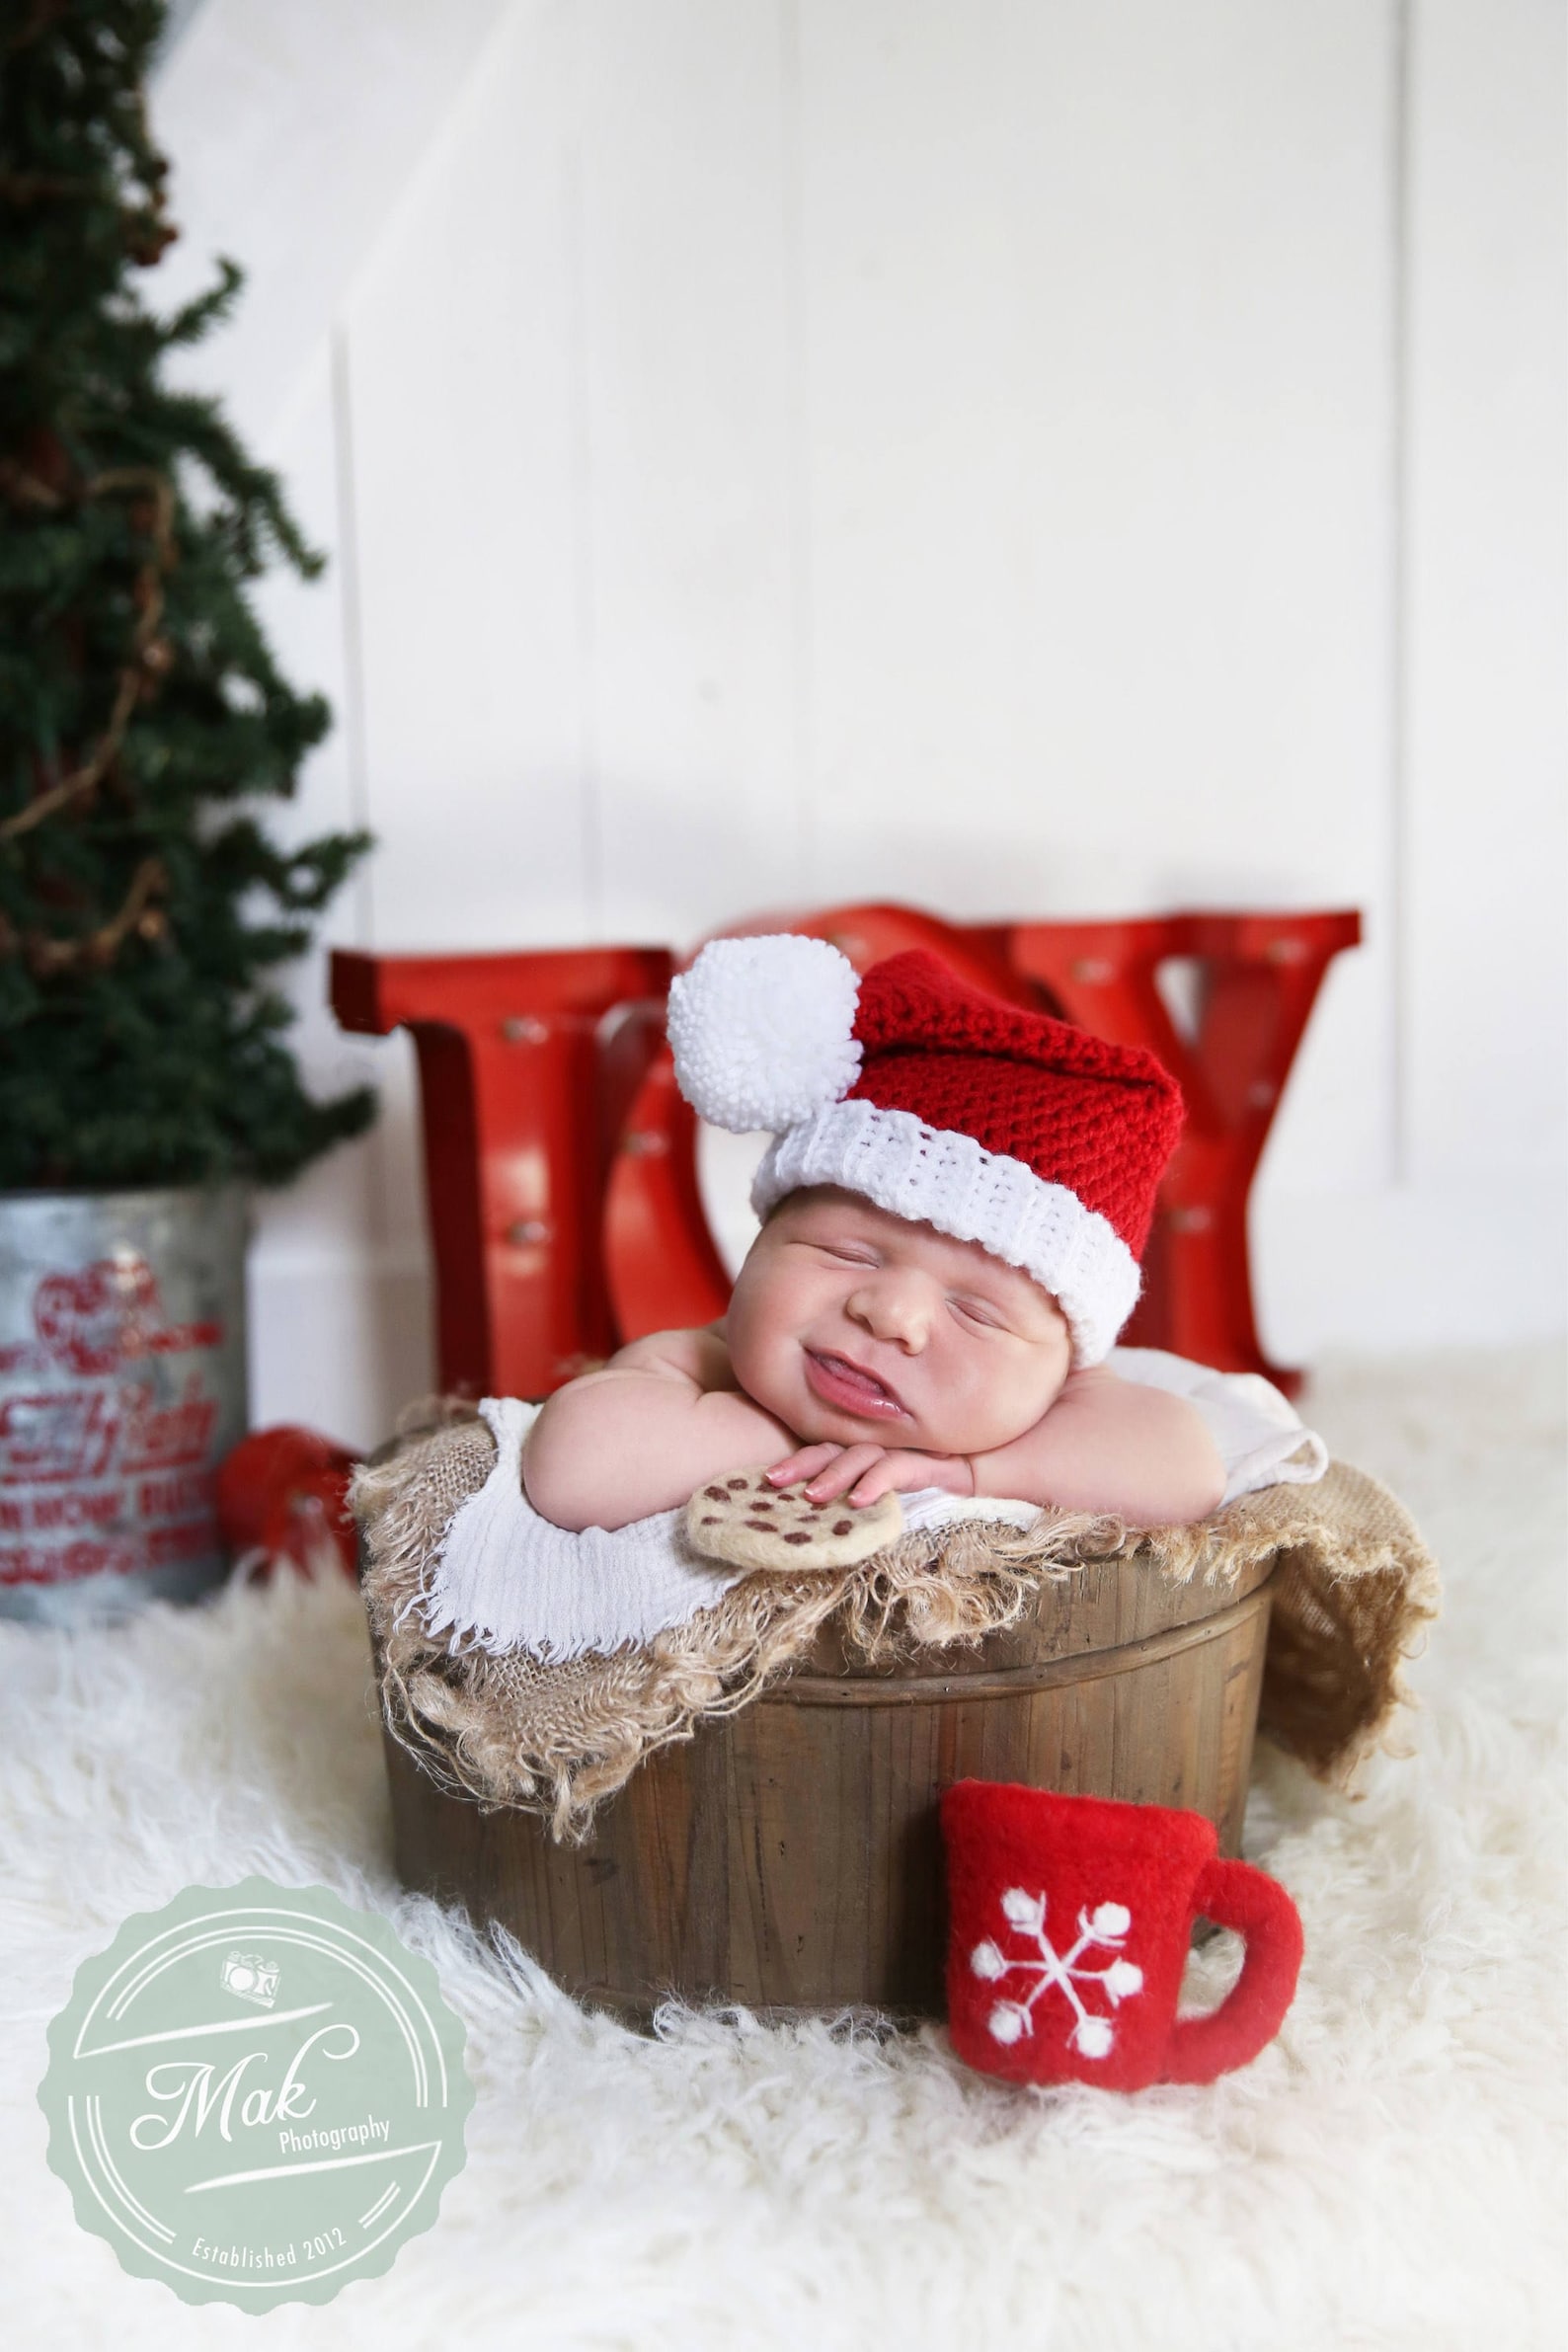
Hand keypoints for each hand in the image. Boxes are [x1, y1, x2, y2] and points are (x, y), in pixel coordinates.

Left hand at [766, 1441, 973, 1507]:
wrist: (968, 1480)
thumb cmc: (917, 1494)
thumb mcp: (875, 1503)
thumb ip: (847, 1505)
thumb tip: (805, 1530)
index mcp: (856, 1457)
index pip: (819, 1454)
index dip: (792, 1463)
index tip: (765, 1479)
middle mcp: (871, 1450)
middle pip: (830, 1450)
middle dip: (800, 1465)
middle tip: (774, 1481)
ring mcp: (894, 1453)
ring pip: (858, 1456)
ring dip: (834, 1476)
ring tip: (813, 1496)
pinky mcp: (919, 1464)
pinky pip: (893, 1469)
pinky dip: (875, 1482)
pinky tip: (859, 1500)